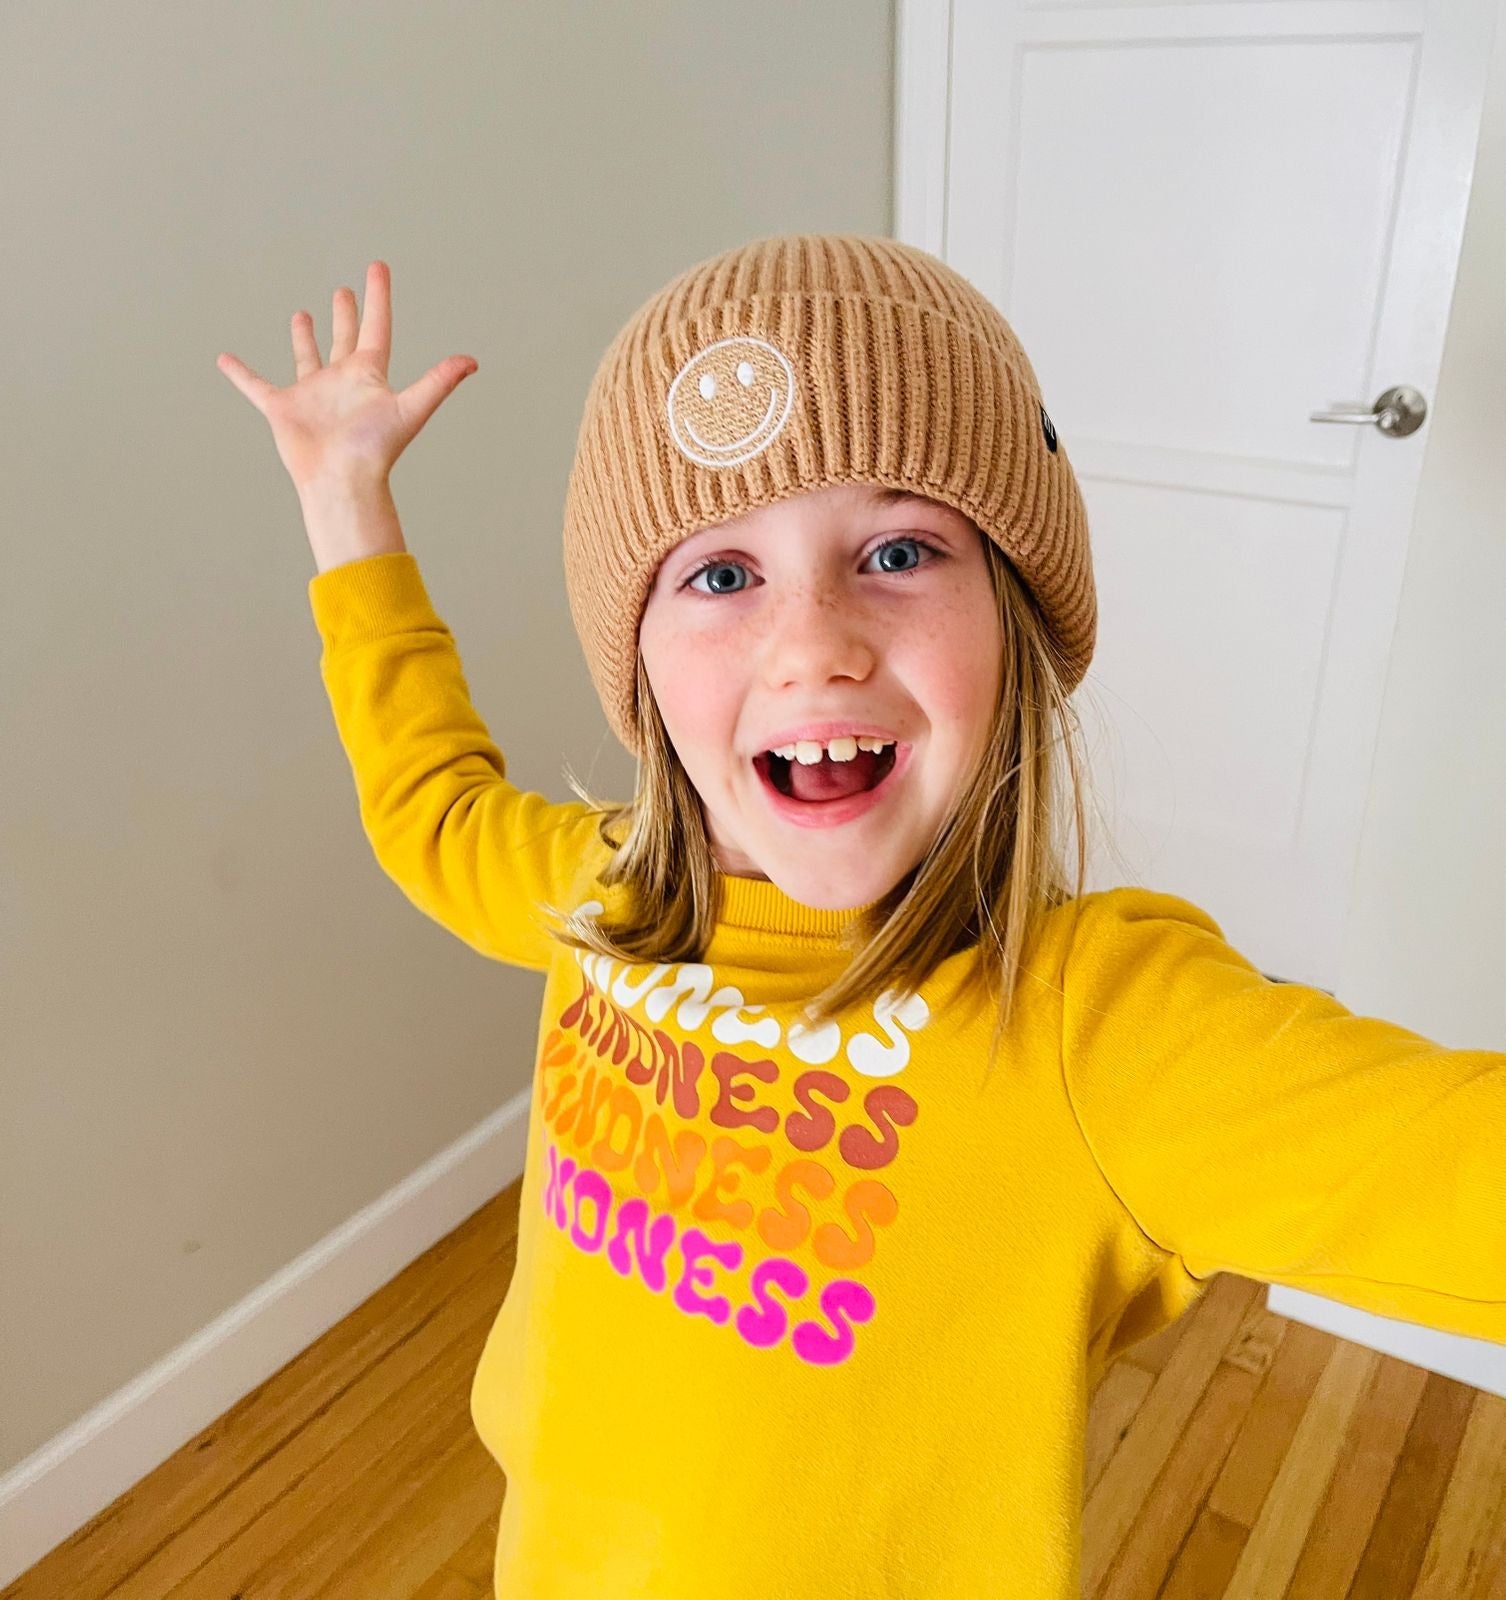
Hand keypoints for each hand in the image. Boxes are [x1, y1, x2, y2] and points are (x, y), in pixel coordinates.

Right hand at [216, 260, 476, 493]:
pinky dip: (240, 374)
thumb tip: (472, 361)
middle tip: (344, 290)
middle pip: (344, 340)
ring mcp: (312, 395)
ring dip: (305, 338)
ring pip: (307, 358)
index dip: (378, 298)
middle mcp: (341, 382)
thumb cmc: (376, 450)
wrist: (342, 481)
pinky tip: (225, 359)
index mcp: (369, 376)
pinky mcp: (283, 409)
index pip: (376, 328)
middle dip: (345, 315)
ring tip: (303, 315)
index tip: (377, 267)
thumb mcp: (410, 409)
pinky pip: (256, 386)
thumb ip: (438, 383)